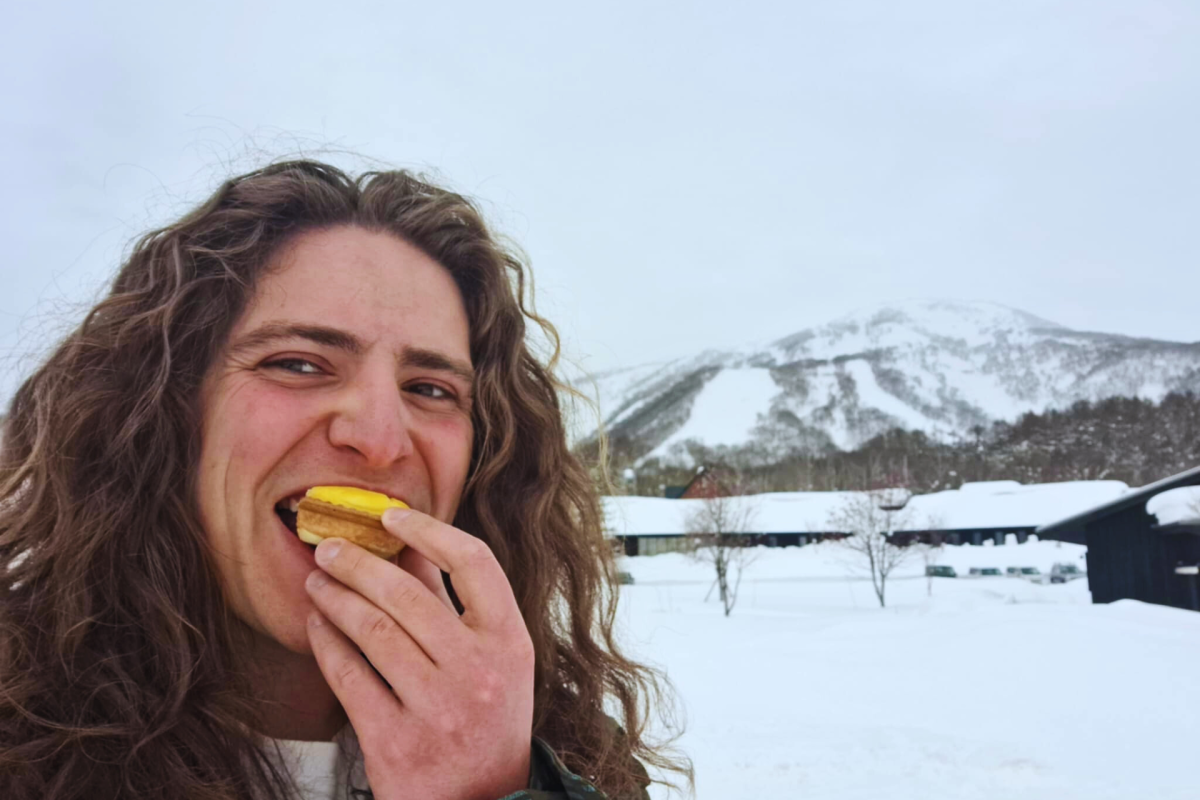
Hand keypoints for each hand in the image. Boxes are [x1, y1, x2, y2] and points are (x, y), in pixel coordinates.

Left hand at [304, 509, 534, 799]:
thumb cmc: (487, 722)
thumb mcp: (493, 661)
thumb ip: (456, 603)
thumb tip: (413, 545)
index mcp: (510, 643)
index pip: (473, 563)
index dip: (429, 531)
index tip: (391, 518)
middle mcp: (478, 673)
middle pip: (408, 593)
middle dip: (359, 562)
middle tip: (330, 546)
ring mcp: (437, 709)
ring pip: (373, 630)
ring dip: (336, 597)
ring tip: (317, 581)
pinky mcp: (395, 743)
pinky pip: (348, 677)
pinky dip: (326, 643)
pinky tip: (316, 625)